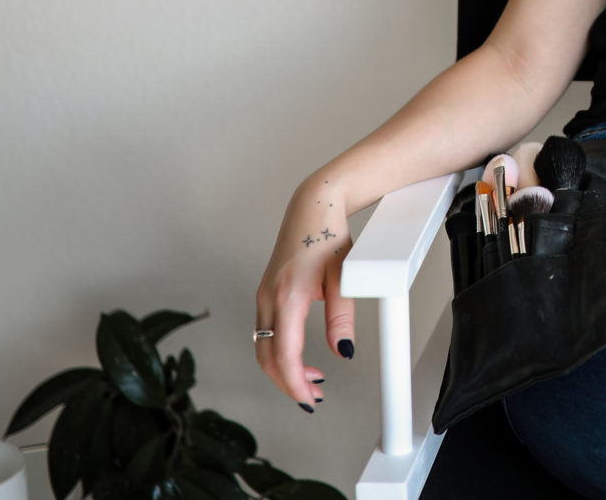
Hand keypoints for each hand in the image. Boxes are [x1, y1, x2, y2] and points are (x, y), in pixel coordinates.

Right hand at [253, 173, 356, 412]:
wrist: (312, 206)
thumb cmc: (329, 236)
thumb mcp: (343, 279)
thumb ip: (342, 319)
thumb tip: (344, 353)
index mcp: (288, 295)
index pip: (284, 353)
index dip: (294, 382)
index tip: (309, 399)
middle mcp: (269, 298)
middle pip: (266, 357)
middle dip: (287, 383)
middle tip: (314, 397)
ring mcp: (263, 296)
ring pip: (262, 347)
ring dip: (283, 369)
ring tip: (312, 380)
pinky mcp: (265, 294)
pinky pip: (265, 333)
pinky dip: (279, 352)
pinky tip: (301, 358)